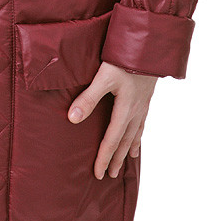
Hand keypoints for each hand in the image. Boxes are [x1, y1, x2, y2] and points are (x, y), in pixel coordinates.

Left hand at [67, 61, 157, 179]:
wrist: (149, 46)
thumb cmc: (125, 59)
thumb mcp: (103, 77)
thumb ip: (88, 98)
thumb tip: (72, 119)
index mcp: (125, 109)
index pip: (111, 139)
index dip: (104, 157)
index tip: (98, 173)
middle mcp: (136, 111)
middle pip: (124, 141)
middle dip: (116, 158)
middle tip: (110, 175)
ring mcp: (143, 105)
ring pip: (135, 133)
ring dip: (127, 149)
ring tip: (125, 162)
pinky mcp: (146, 97)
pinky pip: (142, 123)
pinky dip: (138, 135)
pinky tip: (137, 138)